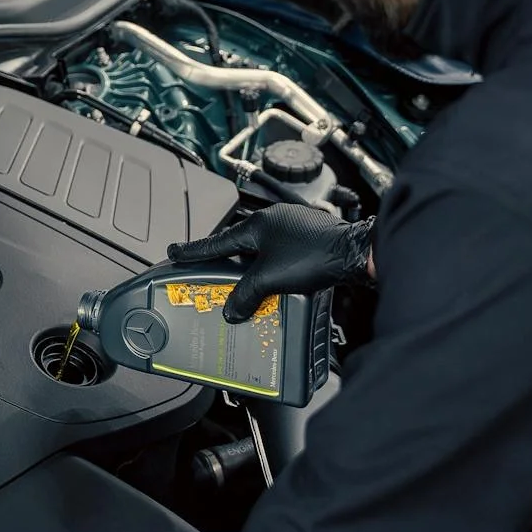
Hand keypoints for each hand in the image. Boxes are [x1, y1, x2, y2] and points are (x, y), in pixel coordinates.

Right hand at [166, 204, 375, 321]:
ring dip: (250, 269)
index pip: (217, 241)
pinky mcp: (309, 239)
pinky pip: (279, 254)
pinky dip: (270, 269)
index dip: (194, 251)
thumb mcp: (271, 279)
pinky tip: (271, 284)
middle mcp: (275, 222)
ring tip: (240, 285)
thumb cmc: (317, 256)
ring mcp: (293, 228)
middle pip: (239, 245)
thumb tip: (232, 309)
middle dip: (224, 262)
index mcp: (259, 224)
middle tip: (206, 271)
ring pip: (261, 251)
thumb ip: (245, 294)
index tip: (176, 252)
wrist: (356, 254)